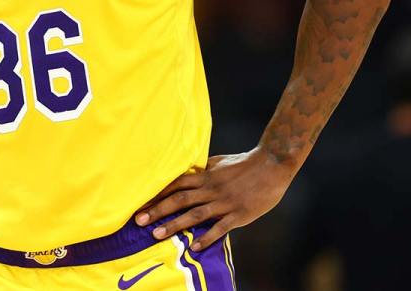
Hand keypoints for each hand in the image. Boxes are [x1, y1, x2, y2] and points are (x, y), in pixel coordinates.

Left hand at [133, 148, 296, 250]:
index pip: (175, 184)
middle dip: (157, 210)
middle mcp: (211, 189)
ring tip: (157, 235)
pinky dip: (207, 237)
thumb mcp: (219, 162)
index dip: (156, 194)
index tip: (140, 203)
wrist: (272, 164)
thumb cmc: (244, 163)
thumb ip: (202, 170)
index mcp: (205, 176)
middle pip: (179, 199)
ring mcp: (224, 202)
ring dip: (174, 225)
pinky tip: (194, 247)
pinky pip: (220, 227)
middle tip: (138, 221)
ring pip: (195, 215)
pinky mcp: (239, 214)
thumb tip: (187, 173)